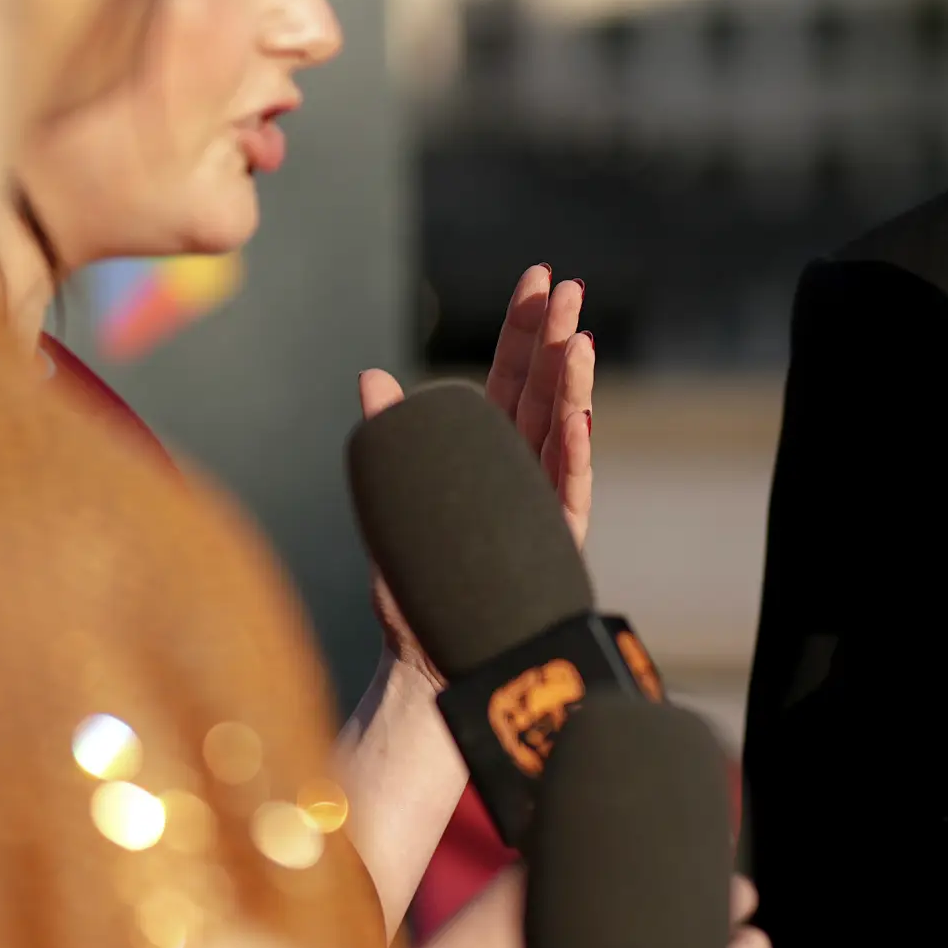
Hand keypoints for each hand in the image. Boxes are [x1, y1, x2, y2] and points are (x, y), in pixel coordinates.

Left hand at [358, 265, 594, 685]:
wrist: (430, 667)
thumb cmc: (414, 593)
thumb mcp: (395, 502)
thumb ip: (393, 439)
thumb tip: (370, 378)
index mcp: (485, 454)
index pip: (508, 378)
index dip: (523, 329)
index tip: (538, 279)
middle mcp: (521, 472)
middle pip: (541, 393)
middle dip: (554, 338)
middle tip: (566, 286)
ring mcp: (542, 506)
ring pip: (561, 431)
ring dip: (570, 381)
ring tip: (577, 334)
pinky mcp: (553, 545)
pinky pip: (566, 489)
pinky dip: (571, 447)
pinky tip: (577, 409)